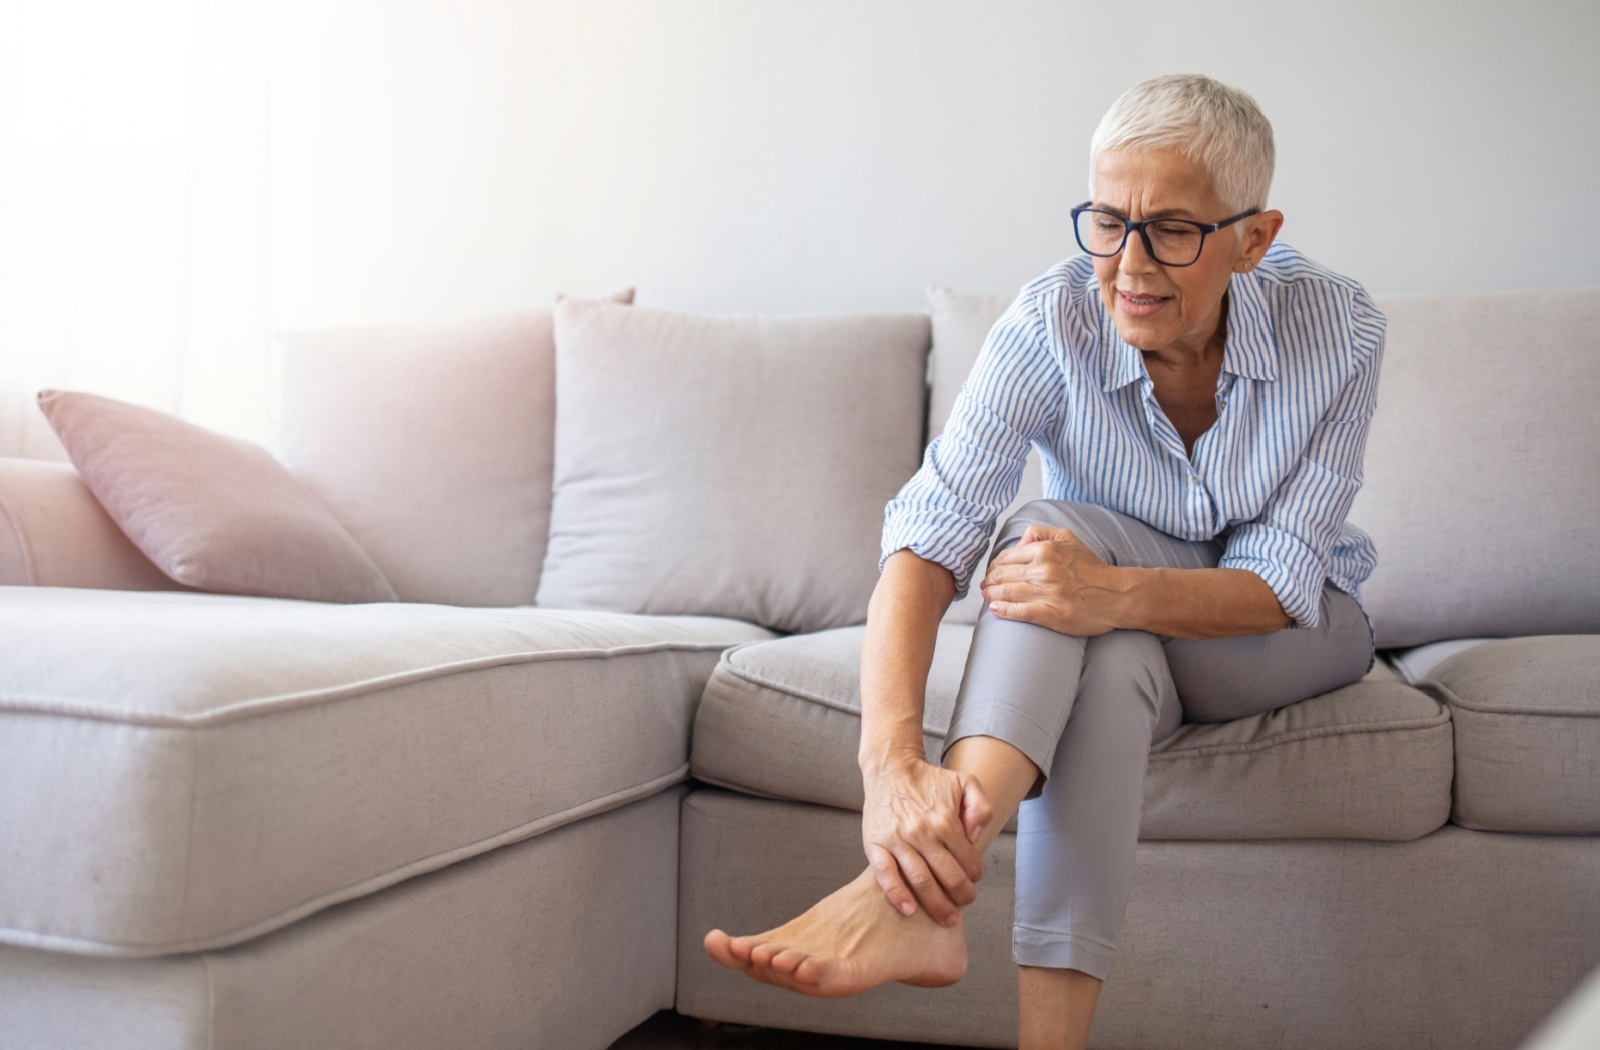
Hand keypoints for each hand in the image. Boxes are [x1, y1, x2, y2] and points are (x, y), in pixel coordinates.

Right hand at [860, 752, 992, 926]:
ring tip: (947, 918)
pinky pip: (885, 875)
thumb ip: (980, 806)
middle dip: (961, 896)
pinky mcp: (876, 844)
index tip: (973, 879)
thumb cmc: (929, 779)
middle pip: (947, 876)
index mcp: (945, 820)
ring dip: (936, 904)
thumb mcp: (965, 782)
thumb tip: (976, 835)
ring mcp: (897, 840)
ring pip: (920, 881)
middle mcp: (921, 832)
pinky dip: (897, 895)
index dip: (974, 874)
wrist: (890, 768)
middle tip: (966, 902)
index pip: (967, 860)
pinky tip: (909, 910)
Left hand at [980, 524, 1129, 635]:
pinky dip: (1003, 610)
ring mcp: (1047, 593)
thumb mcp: (1068, 538)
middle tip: (984, 587)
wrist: (1116, 595)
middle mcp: (1044, 570)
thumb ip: (1040, 533)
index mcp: (1045, 550)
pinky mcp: (1052, 614)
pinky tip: (995, 610)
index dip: (993, 567)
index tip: (991, 574)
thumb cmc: (1091, 568)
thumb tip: (1018, 542)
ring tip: (987, 597)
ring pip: (1006, 593)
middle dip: (988, 582)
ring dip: (991, 596)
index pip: (1006, 558)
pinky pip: (1020, 611)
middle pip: (1002, 576)